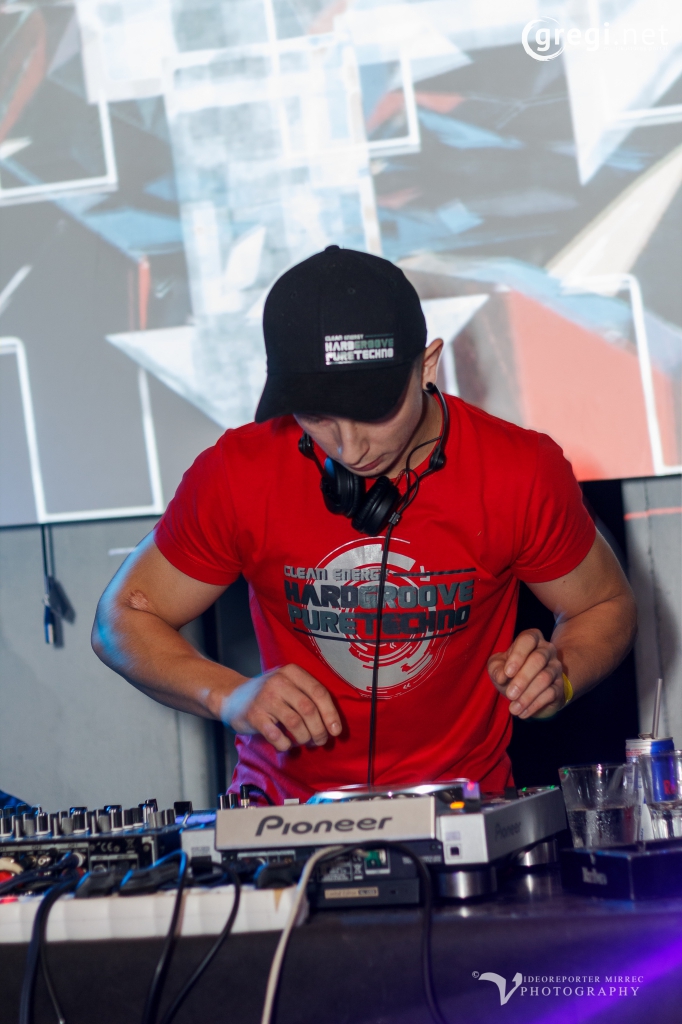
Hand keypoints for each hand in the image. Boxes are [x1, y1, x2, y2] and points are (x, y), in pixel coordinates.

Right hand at [220, 665, 341, 751]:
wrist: (232, 696)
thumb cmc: (269, 694)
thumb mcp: (289, 685)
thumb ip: (309, 696)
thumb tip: (333, 724)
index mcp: (292, 672)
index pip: (319, 692)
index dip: (331, 714)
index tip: (336, 731)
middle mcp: (279, 681)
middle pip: (309, 710)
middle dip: (319, 730)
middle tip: (320, 741)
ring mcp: (265, 698)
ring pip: (296, 723)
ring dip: (304, 738)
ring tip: (304, 742)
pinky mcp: (254, 715)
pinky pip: (277, 736)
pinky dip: (286, 744)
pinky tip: (286, 744)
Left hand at [487, 629, 564, 718]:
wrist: (529, 689)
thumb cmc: (511, 672)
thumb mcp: (498, 667)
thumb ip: (496, 668)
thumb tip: (501, 677)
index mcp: (532, 639)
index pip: (527, 640)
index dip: (517, 655)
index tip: (507, 673)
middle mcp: (547, 650)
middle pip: (538, 659)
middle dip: (523, 678)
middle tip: (509, 694)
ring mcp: (555, 668)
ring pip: (545, 678)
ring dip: (528, 695)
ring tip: (513, 709)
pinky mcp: (560, 686)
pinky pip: (550, 694)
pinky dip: (535, 705)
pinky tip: (523, 713)